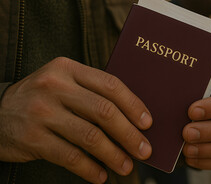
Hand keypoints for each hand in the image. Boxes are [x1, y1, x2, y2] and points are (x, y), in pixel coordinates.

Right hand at [0, 57, 152, 183]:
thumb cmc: (43, 97)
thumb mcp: (63, 83)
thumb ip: (91, 92)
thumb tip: (132, 117)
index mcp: (68, 69)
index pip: (110, 85)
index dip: (133, 105)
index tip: (148, 123)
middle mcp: (55, 87)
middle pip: (104, 111)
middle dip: (129, 134)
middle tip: (144, 150)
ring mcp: (42, 112)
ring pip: (89, 136)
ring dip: (113, 155)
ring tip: (126, 166)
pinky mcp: (32, 138)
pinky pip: (69, 156)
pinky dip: (89, 169)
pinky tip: (100, 176)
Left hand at [182, 76, 210, 168]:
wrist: (194, 103)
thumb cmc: (193, 91)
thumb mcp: (192, 86)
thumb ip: (187, 93)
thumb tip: (171, 105)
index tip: (191, 111)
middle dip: (210, 131)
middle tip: (186, 133)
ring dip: (208, 149)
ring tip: (186, 149)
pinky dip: (206, 161)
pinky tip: (190, 158)